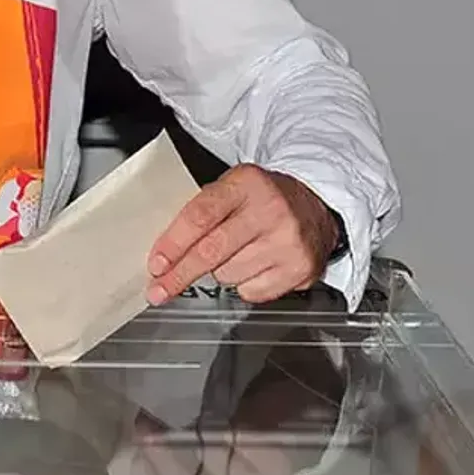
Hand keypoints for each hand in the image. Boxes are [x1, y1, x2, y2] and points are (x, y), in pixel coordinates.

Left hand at [147, 164, 339, 304]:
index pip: (200, 216)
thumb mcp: (232, 188)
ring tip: (235, 253)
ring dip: (220, 272)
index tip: (156, 264)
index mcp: (246, 183)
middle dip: (179, 275)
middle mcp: (270, 211)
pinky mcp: (301, 268)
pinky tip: (255, 265)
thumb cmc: (262, 198)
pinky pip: (252, 291)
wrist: (317, 204)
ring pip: (228, 275)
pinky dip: (244, 284)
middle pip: (212, 252)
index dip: (173, 244)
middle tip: (158, 290)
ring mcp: (288, 241)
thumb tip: (163, 255)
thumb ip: (201, 212)